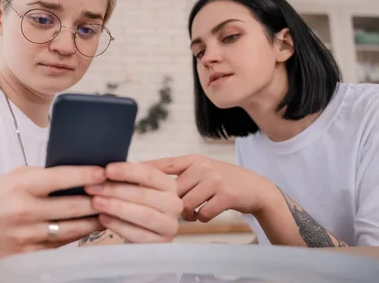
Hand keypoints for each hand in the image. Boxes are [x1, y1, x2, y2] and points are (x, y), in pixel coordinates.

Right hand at [0, 165, 106, 258]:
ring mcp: (27, 236)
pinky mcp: (28, 254)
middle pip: (71, 206)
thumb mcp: (17, 176)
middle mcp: (25, 211)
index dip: (85, 175)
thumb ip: (45, 174)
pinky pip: (61, 245)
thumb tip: (79, 173)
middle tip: (114, 193)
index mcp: (22, 187)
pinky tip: (88, 227)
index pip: (60, 178)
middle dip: (97, 199)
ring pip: (72, 229)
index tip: (104, 172)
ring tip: (109, 212)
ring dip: (94, 220)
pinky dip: (77, 235)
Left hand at [84, 162, 182, 242]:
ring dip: (116, 207)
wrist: (142, 232)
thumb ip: (127, 177)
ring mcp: (169, 225)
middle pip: (142, 194)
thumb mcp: (135, 187)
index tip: (107, 169)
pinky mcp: (161, 243)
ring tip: (95, 202)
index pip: (149, 174)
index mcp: (168, 184)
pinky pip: (138, 234)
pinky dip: (118, 225)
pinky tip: (102, 218)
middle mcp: (174, 203)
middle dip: (114, 190)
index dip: (127, 171)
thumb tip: (104, 167)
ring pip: (142, 214)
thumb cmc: (135, 204)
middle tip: (92, 187)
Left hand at [146, 154, 276, 222]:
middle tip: (177, 209)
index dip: (143, 170)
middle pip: (172, 191)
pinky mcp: (226, 195)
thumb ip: (180, 172)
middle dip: (171, 204)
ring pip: (186, 204)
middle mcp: (203, 166)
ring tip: (193, 211)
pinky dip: (202, 218)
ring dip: (187, 213)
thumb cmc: (222, 181)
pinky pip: (203, 213)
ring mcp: (215, 180)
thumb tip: (147, 177)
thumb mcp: (202, 169)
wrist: (256, 188)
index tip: (122, 175)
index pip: (164, 164)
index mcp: (194, 159)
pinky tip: (206, 214)